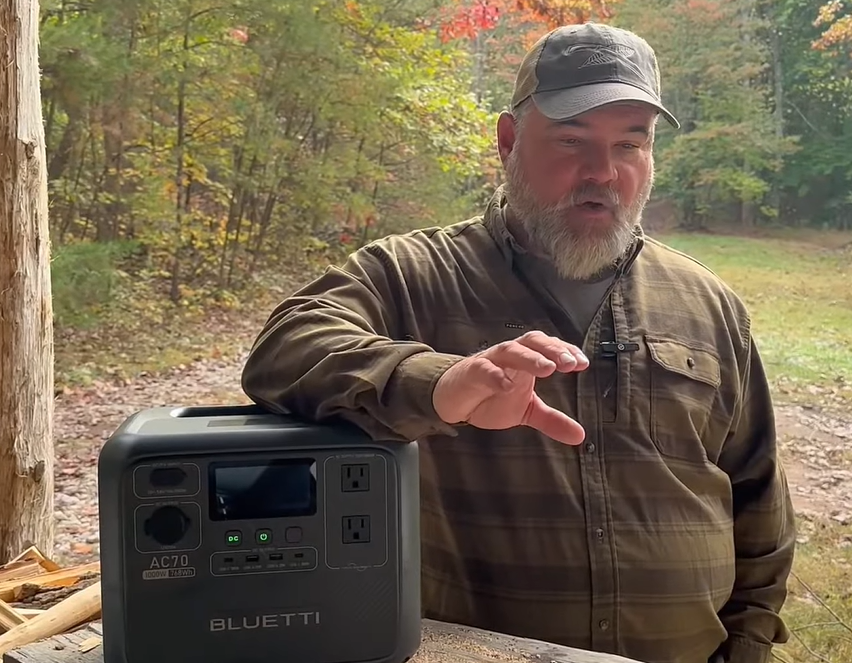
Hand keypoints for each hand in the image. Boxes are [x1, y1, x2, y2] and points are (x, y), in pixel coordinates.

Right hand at [432, 330, 588, 444]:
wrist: (453, 399)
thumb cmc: (490, 396)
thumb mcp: (526, 410)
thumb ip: (552, 420)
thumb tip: (580, 435)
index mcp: (526, 360)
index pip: (549, 347)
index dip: (566, 351)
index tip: (582, 364)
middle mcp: (510, 355)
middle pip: (533, 341)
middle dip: (553, 350)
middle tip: (570, 364)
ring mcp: (490, 361)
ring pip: (511, 350)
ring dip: (530, 357)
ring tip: (547, 369)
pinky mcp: (470, 372)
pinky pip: (483, 369)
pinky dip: (495, 375)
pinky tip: (506, 385)